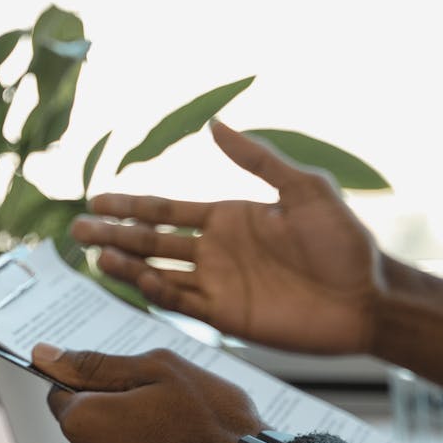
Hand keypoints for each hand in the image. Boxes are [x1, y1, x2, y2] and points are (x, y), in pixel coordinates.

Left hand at [33, 343, 265, 442]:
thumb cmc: (209, 421)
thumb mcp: (158, 369)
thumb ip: (95, 363)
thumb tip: (43, 355)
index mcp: (83, 419)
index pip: (62, 392)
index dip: (98, 387)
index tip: (132, 392)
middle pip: (79, 430)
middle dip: (108, 420)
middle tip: (158, 417)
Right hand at [71, 121, 384, 355]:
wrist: (367, 296)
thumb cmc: (343, 241)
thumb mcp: (303, 188)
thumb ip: (256, 160)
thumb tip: (213, 125)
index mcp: (228, 217)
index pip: (166, 210)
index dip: (130, 205)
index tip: (95, 200)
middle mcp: (215, 251)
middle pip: (151, 241)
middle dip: (114, 234)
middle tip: (75, 231)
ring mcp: (218, 285)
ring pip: (158, 272)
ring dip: (126, 264)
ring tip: (95, 256)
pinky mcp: (227, 317)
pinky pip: (183, 303)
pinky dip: (156, 292)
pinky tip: (135, 279)